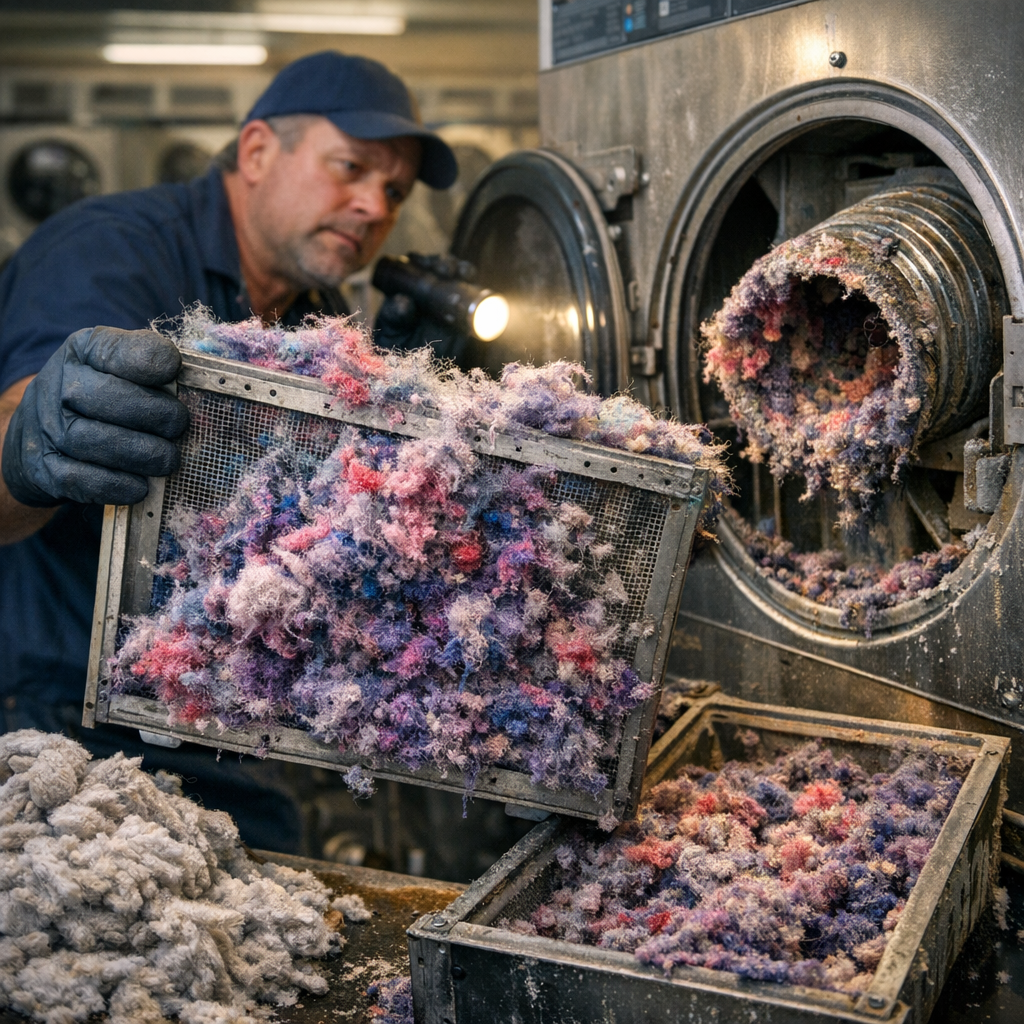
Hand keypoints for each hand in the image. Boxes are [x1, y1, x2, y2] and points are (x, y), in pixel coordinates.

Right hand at [2, 326, 188, 507]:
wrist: (38, 431)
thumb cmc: (98, 394)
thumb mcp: (117, 364)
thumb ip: (148, 364)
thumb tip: (188, 382)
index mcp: (83, 352)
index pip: (114, 350)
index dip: (148, 361)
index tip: (174, 370)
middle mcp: (60, 385)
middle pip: (107, 398)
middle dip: (154, 414)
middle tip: (178, 426)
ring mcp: (50, 428)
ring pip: (96, 441)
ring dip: (142, 454)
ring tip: (167, 459)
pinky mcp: (47, 468)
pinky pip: (82, 479)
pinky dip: (117, 485)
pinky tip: (141, 486)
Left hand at [374, 253, 473, 360]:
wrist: (421, 380)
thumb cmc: (399, 355)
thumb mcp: (390, 335)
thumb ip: (393, 316)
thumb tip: (403, 301)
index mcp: (409, 292)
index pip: (415, 268)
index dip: (419, 261)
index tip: (418, 261)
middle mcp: (432, 294)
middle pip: (441, 269)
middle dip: (444, 264)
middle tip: (444, 269)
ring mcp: (452, 303)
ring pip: (460, 278)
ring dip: (462, 270)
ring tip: (462, 272)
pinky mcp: (469, 317)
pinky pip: (476, 299)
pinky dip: (478, 290)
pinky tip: (475, 285)